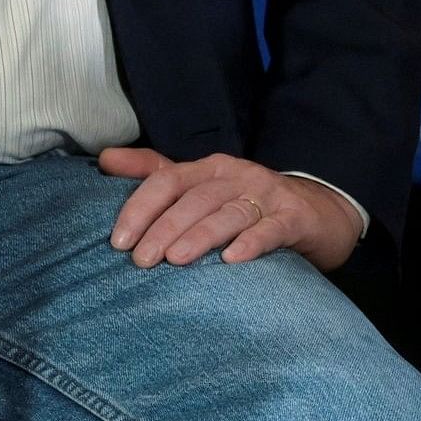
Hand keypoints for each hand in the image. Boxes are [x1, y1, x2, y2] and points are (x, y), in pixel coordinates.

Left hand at [99, 147, 361, 272]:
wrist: (316, 212)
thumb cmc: (246, 203)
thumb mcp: (201, 186)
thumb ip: (154, 174)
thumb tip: (104, 159)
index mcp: (209, 168)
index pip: (167, 180)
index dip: (140, 207)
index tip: (118, 240)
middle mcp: (237, 176)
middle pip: (195, 199)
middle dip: (165, 228)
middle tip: (141, 261)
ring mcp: (267, 196)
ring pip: (230, 213)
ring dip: (201, 235)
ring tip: (176, 260)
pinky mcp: (294, 218)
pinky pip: (271, 229)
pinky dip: (252, 242)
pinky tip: (233, 259)